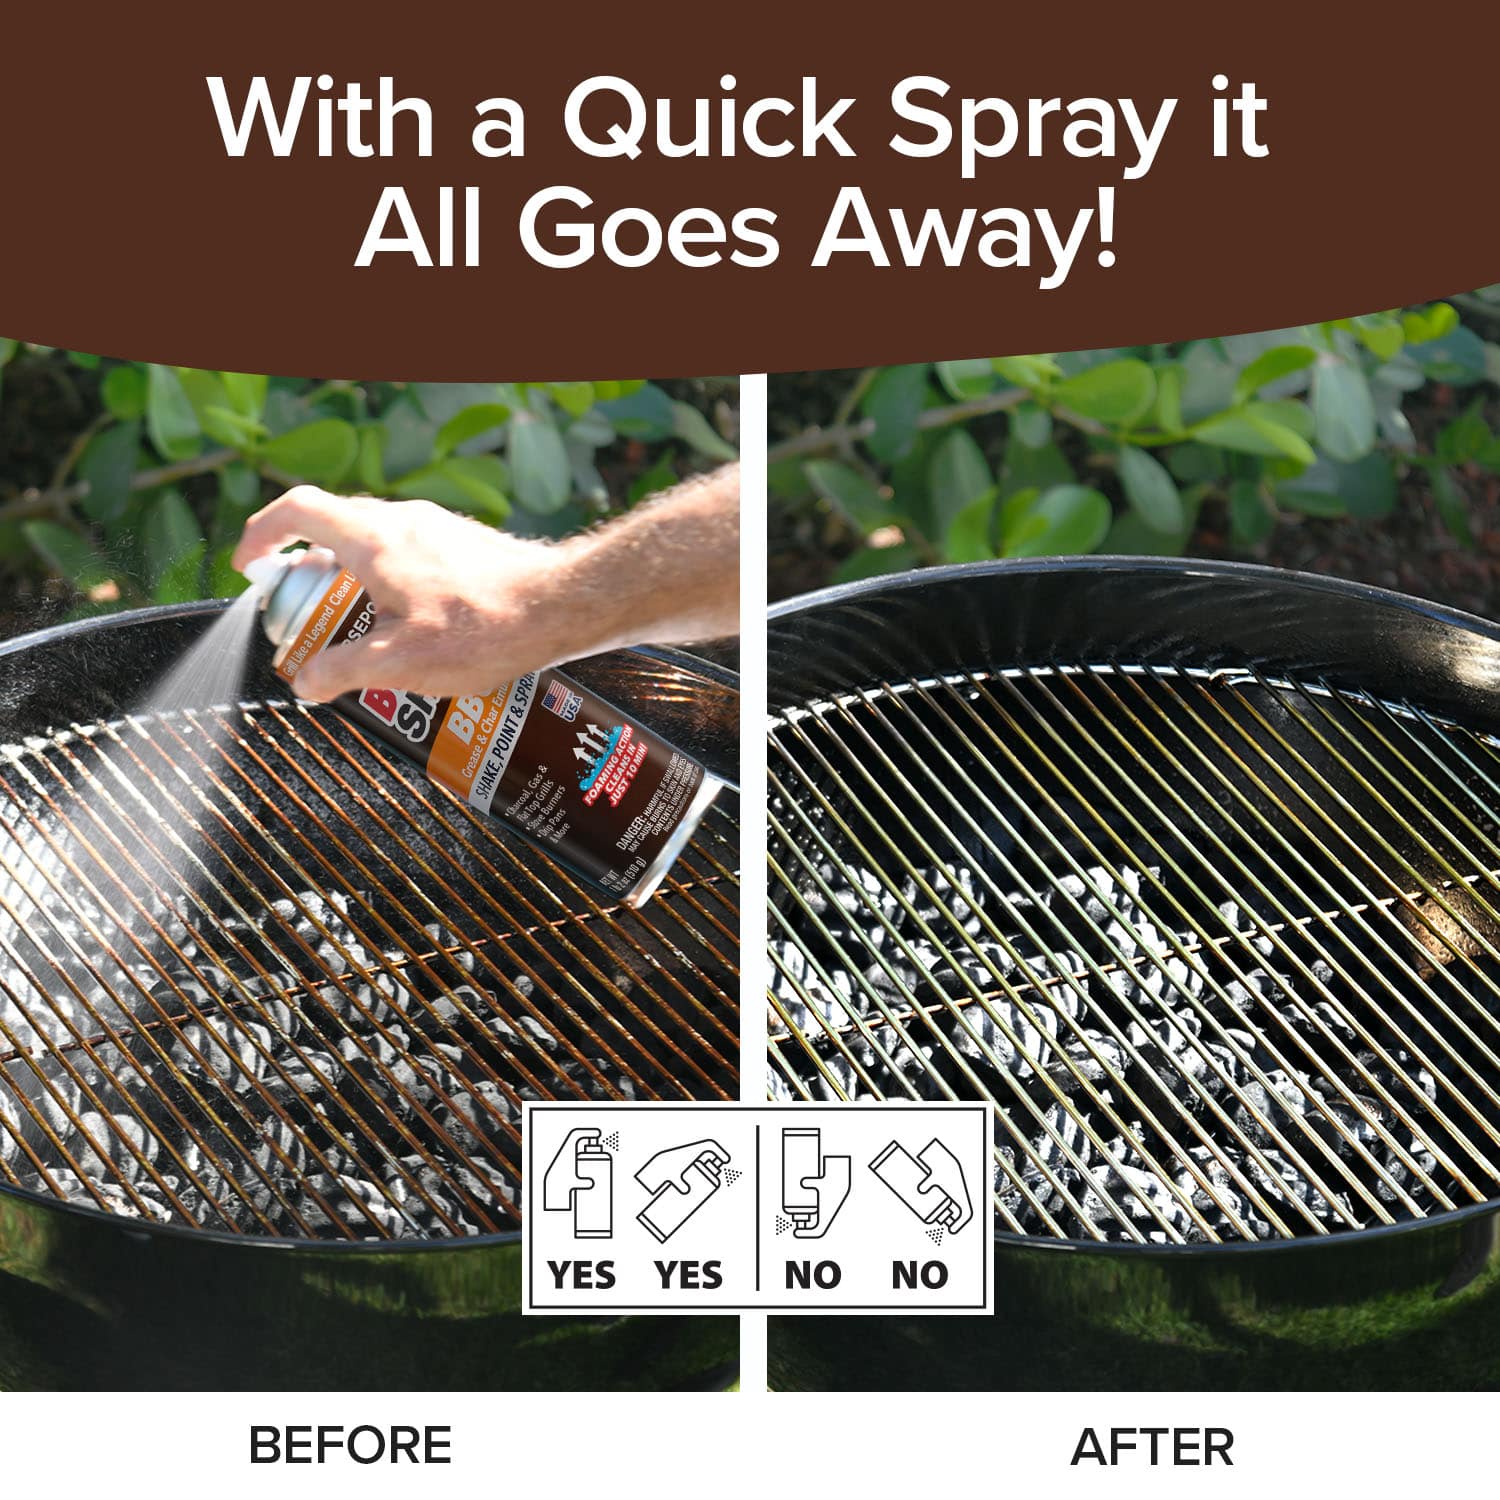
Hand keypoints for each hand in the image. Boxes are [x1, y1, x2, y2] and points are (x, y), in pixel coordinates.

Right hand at [232, 487, 585, 700]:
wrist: (562, 606)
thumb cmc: (486, 628)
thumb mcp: (400, 662)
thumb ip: (343, 671)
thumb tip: (305, 684)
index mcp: (374, 538)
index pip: (296, 510)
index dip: (261, 535)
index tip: (250, 568)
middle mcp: (404, 520)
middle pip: (333, 529)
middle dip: (307, 570)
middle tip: (303, 615)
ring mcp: (438, 528)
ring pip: (375, 543)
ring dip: (353, 580)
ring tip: (358, 631)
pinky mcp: (466, 545)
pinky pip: (411, 555)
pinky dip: (392, 583)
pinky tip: (411, 628)